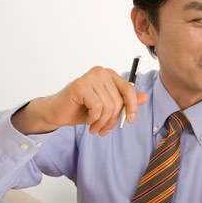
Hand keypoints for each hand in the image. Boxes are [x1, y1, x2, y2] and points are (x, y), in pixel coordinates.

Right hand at [12, 66, 147, 135]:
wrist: (56, 113)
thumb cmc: (81, 110)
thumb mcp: (107, 108)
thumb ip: (125, 102)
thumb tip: (145, 97)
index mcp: (109, 75)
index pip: (129, 89)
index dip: (132, 107)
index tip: (129, 121)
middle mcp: (101, 72)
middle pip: (119, 101)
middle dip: (112, 120)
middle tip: (103, 130)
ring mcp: (90, 77)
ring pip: (109, 106)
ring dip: (102, 122)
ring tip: (94, 127)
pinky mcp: (80, 85)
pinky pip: (97, 106)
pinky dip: (93, 118)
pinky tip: (86, 119)